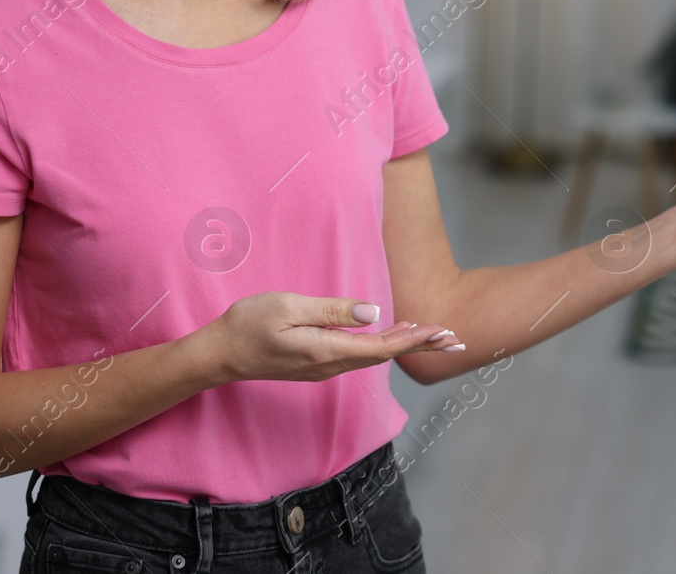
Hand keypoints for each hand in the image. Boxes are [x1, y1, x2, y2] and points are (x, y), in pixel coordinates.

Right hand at [204, 291, 460, 384]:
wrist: (220, 355)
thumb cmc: (249, 324)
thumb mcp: (289, 307)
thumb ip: (332, 310)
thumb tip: (373, 313)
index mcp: (327, 351)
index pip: (383, 346)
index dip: (416, 338)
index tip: (444, 331)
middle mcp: (330, 364)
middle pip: (385, 355)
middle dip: (420, 344)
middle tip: (454, 338)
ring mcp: (323, 367)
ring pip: (373, 356)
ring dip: (403, 345)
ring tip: (431, 335)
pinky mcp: (315, 363)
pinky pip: (359, 355)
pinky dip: (382, 345)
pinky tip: (389, 335)